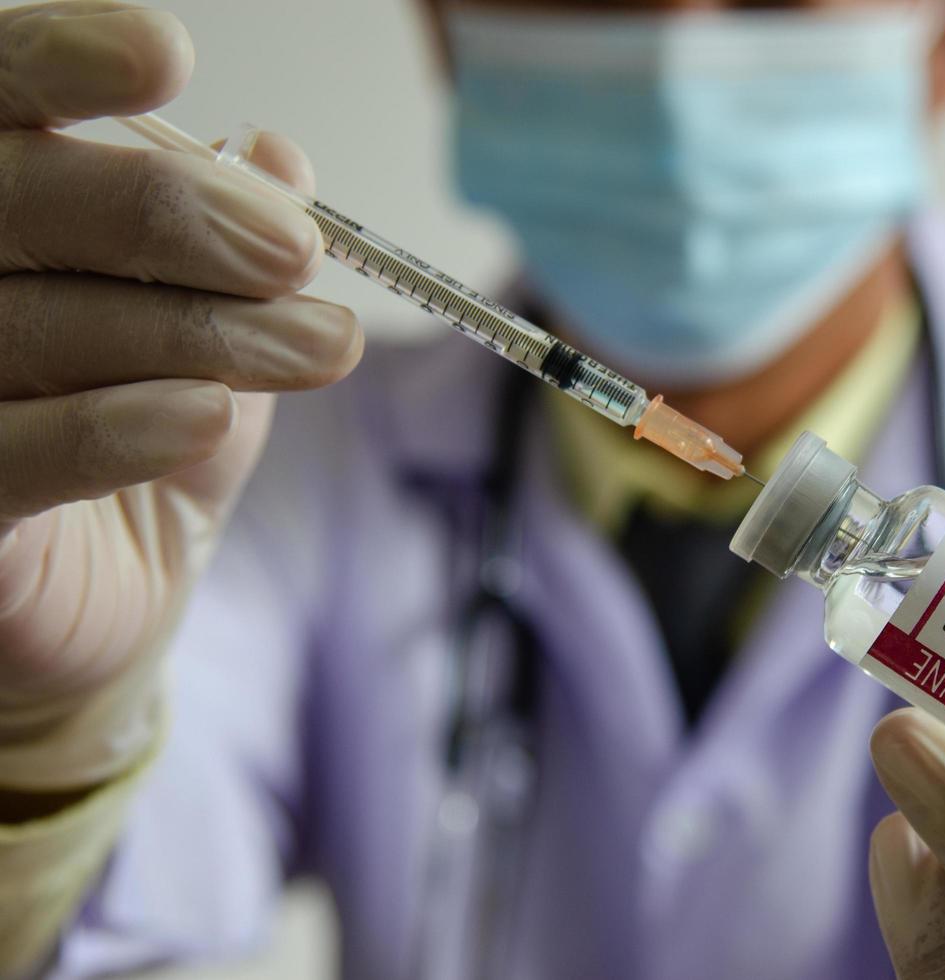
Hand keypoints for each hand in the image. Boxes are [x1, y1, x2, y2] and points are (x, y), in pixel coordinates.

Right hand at [0, 2, 360, 793]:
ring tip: (320, 344)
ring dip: (196, 331)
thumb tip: (276, 156)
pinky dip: (113, 429)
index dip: (57, 62)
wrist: (104, 596)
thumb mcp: (206, 331)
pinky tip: (204, 413)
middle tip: (292, 250)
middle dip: (171, 216)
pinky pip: (9, 455)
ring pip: (35, 325)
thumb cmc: (141, 435)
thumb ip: (231, 241)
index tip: (163, 54)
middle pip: (17, 202)